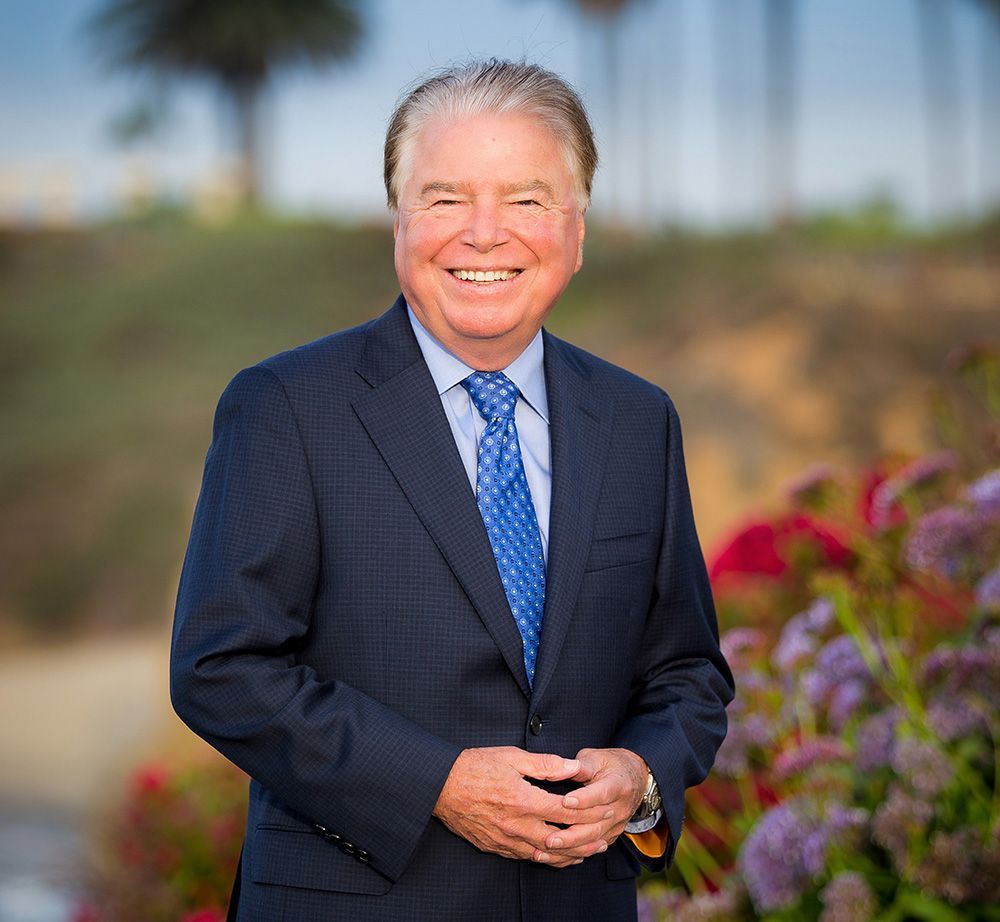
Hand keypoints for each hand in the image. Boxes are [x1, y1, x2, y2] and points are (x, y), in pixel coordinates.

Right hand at [433, 747, 615, 867]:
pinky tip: (558, 856)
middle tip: (605, 838)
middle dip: (586, 839)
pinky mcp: (496, 846)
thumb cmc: (475, 766)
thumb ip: (546, 764)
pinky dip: (547, 858)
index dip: (588, 811)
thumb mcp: (512, 757)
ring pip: (545, 853)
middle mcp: (517, 824)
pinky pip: (527, 857)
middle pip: (560, 837)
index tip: (605, 808)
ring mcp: (506, 839)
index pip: (565, 810)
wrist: (441, 786)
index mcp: (523, 799)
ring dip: (570, 854)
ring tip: (590, 852)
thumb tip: (574, 766)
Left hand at [531, 748, 646, 863]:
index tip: (564, 802)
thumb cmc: (610, 765)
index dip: (583, 799)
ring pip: (594, 840)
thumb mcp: (597, 758)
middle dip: (572, 834)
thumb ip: (580, 765)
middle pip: (596, 825)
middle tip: (549, 838)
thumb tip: (560, 768)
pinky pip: (594, 848)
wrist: (635, 779)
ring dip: (571, 847)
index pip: (601, 794)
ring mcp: (617, 825)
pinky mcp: (612, 835)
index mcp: (618, 784)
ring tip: (548, 848)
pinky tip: (557, 856)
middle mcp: (620, 809)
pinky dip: (576, 853)